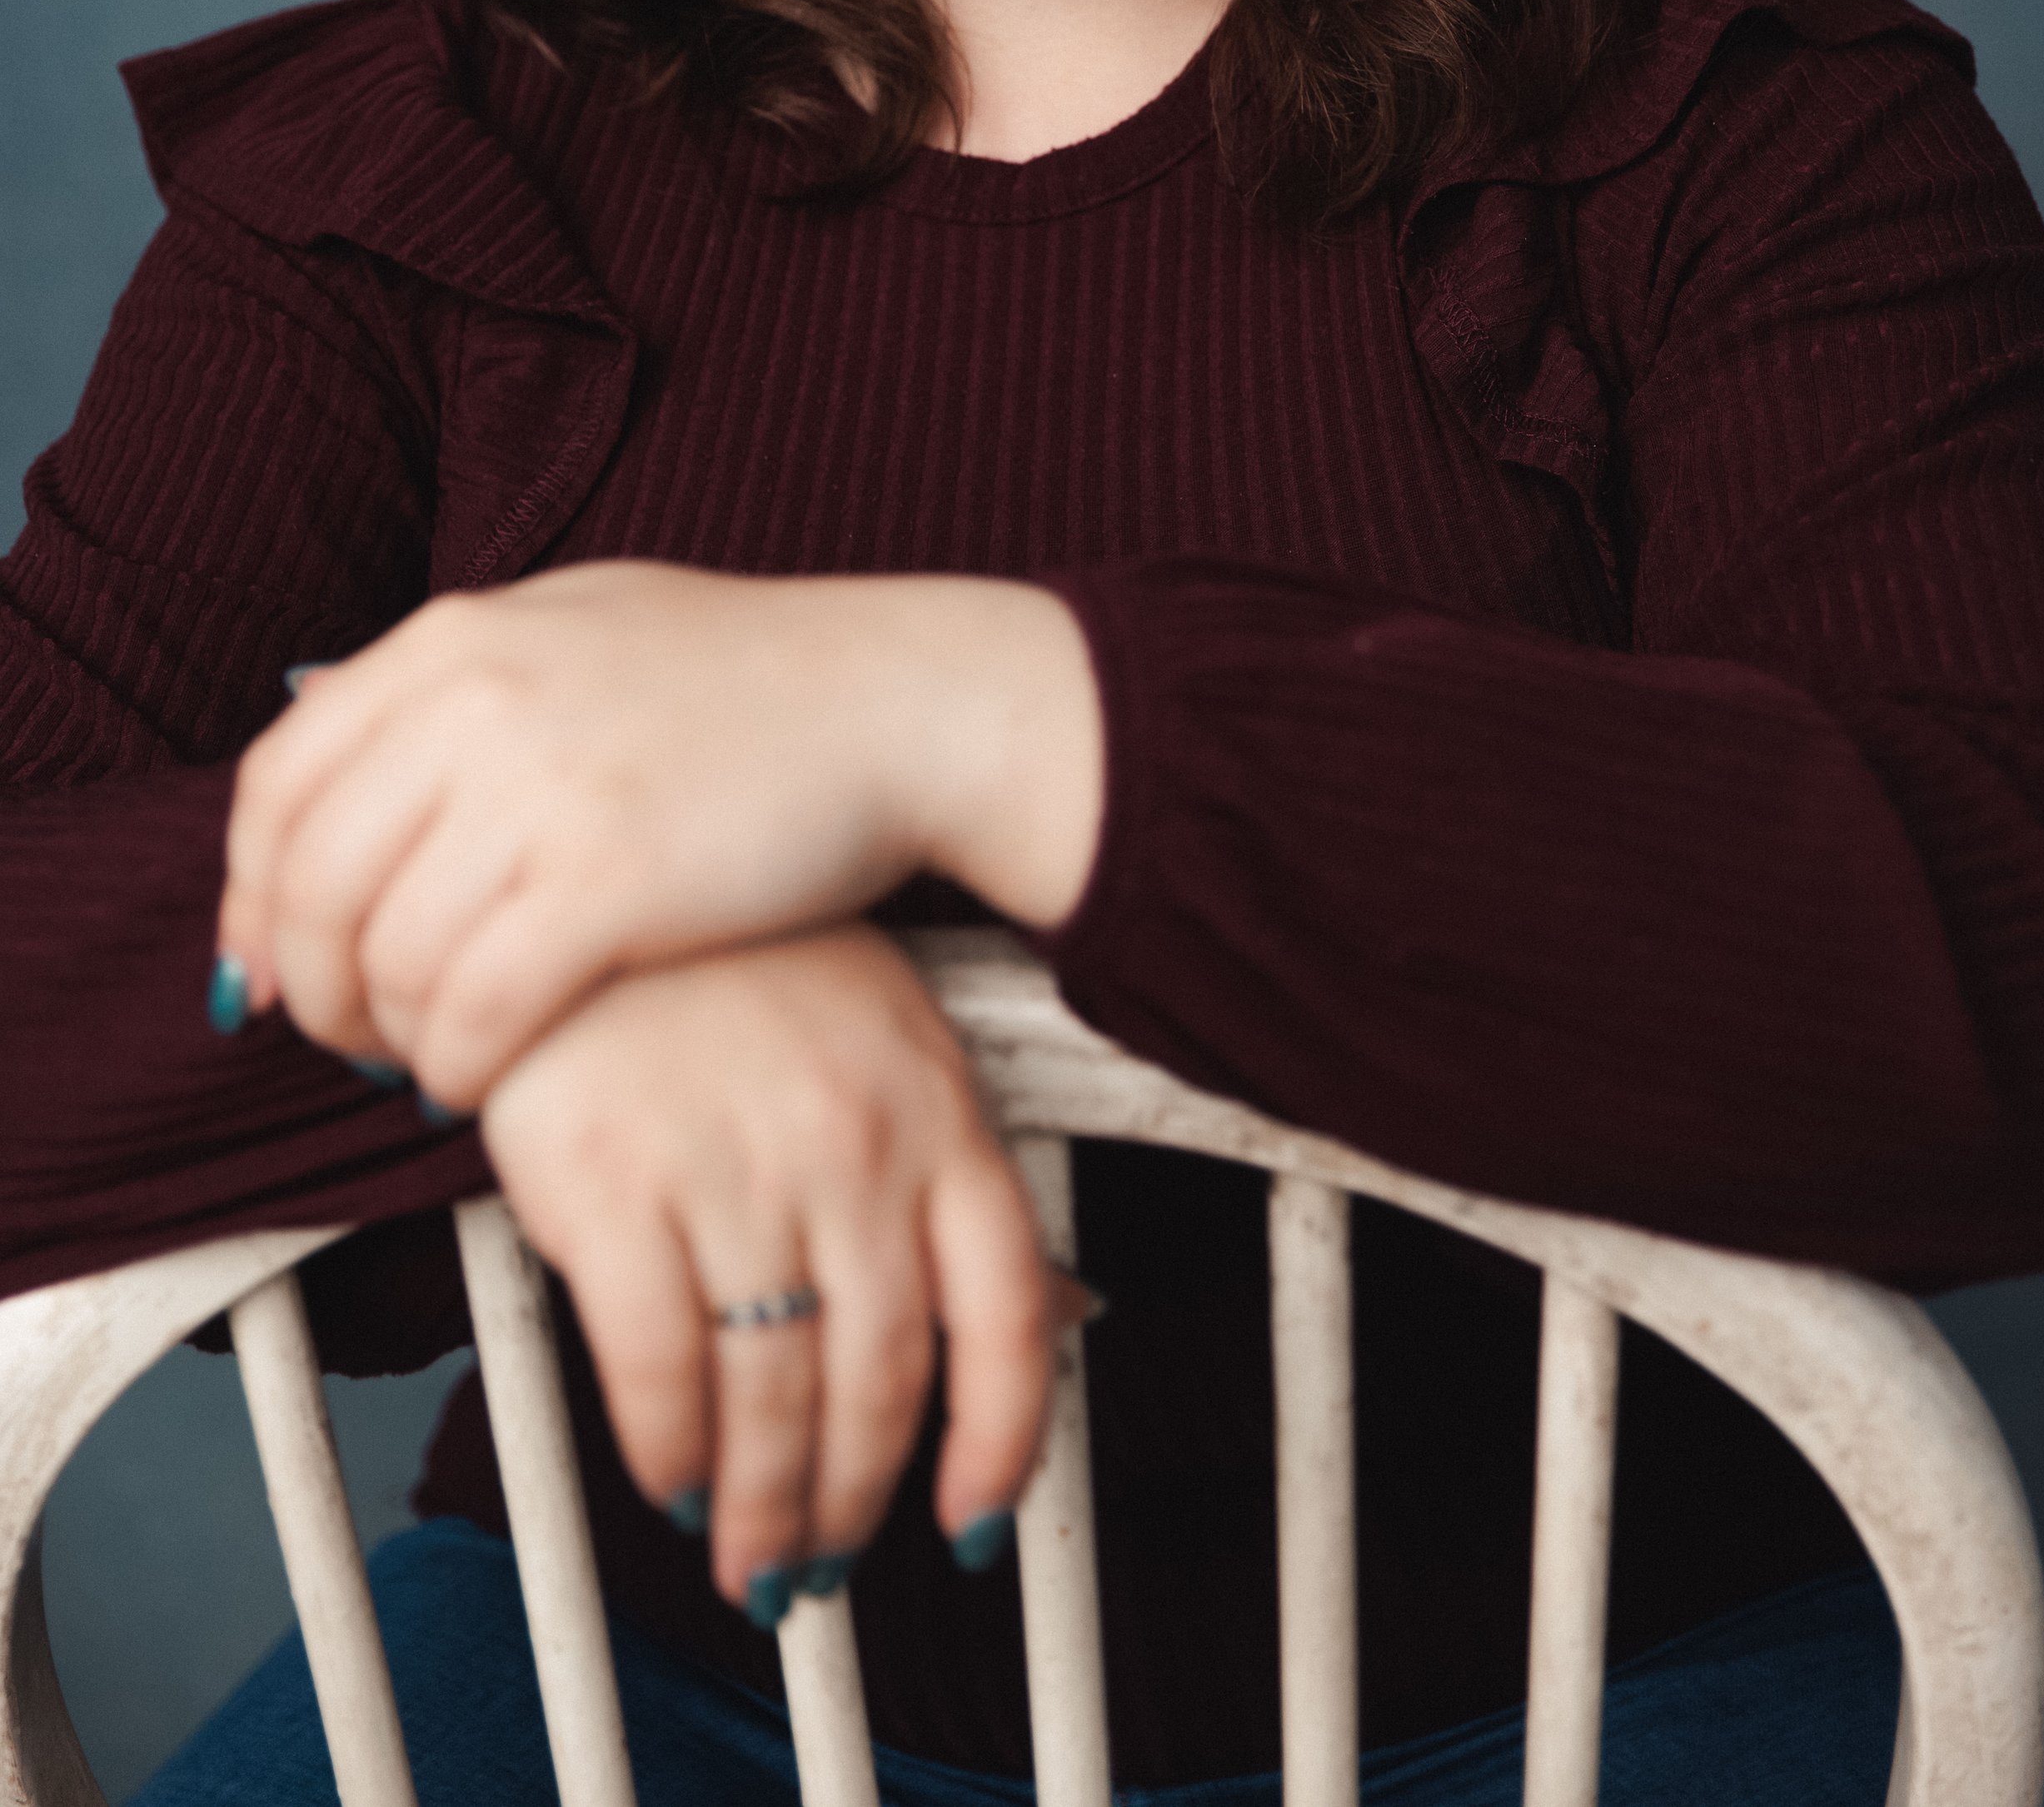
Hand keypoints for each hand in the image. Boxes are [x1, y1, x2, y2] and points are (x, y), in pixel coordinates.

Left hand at [217, 561, 1102, 1105]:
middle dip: (311, 989)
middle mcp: (476, 701)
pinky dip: (458, 1069)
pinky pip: (476, 1014)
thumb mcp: (577, 625)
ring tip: (431, 1059)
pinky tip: (486, 1080)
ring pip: (387, 964)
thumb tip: (325, 773)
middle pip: (312, 885)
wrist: (898, 700)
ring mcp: (540, 790)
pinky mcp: (610, 884)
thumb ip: (451, 685)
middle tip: (349, 1040)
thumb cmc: (747, 681)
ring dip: (390, 1040)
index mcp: (455, 637)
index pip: (277, 783)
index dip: (252, 895)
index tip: (268, 967)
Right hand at [479, 924, 1060, 1611]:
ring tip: (753, 1556)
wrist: (592, 870)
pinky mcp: (611, 1183)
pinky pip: (658, 1367)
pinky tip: (671, 1478)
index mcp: (936, 1111)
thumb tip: (1057, 1319)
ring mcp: (734, 1164)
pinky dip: (669, 1449)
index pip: (1005, 1311)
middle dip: (855, 1503)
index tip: (973, 1530)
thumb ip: (950, 1181)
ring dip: (766, 1503)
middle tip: (821, 1566)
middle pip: (880, 1379)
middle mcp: (852, 1146)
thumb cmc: (738, 968)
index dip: (1001, 1442)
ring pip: (774, 1395)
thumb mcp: (883, 1043)